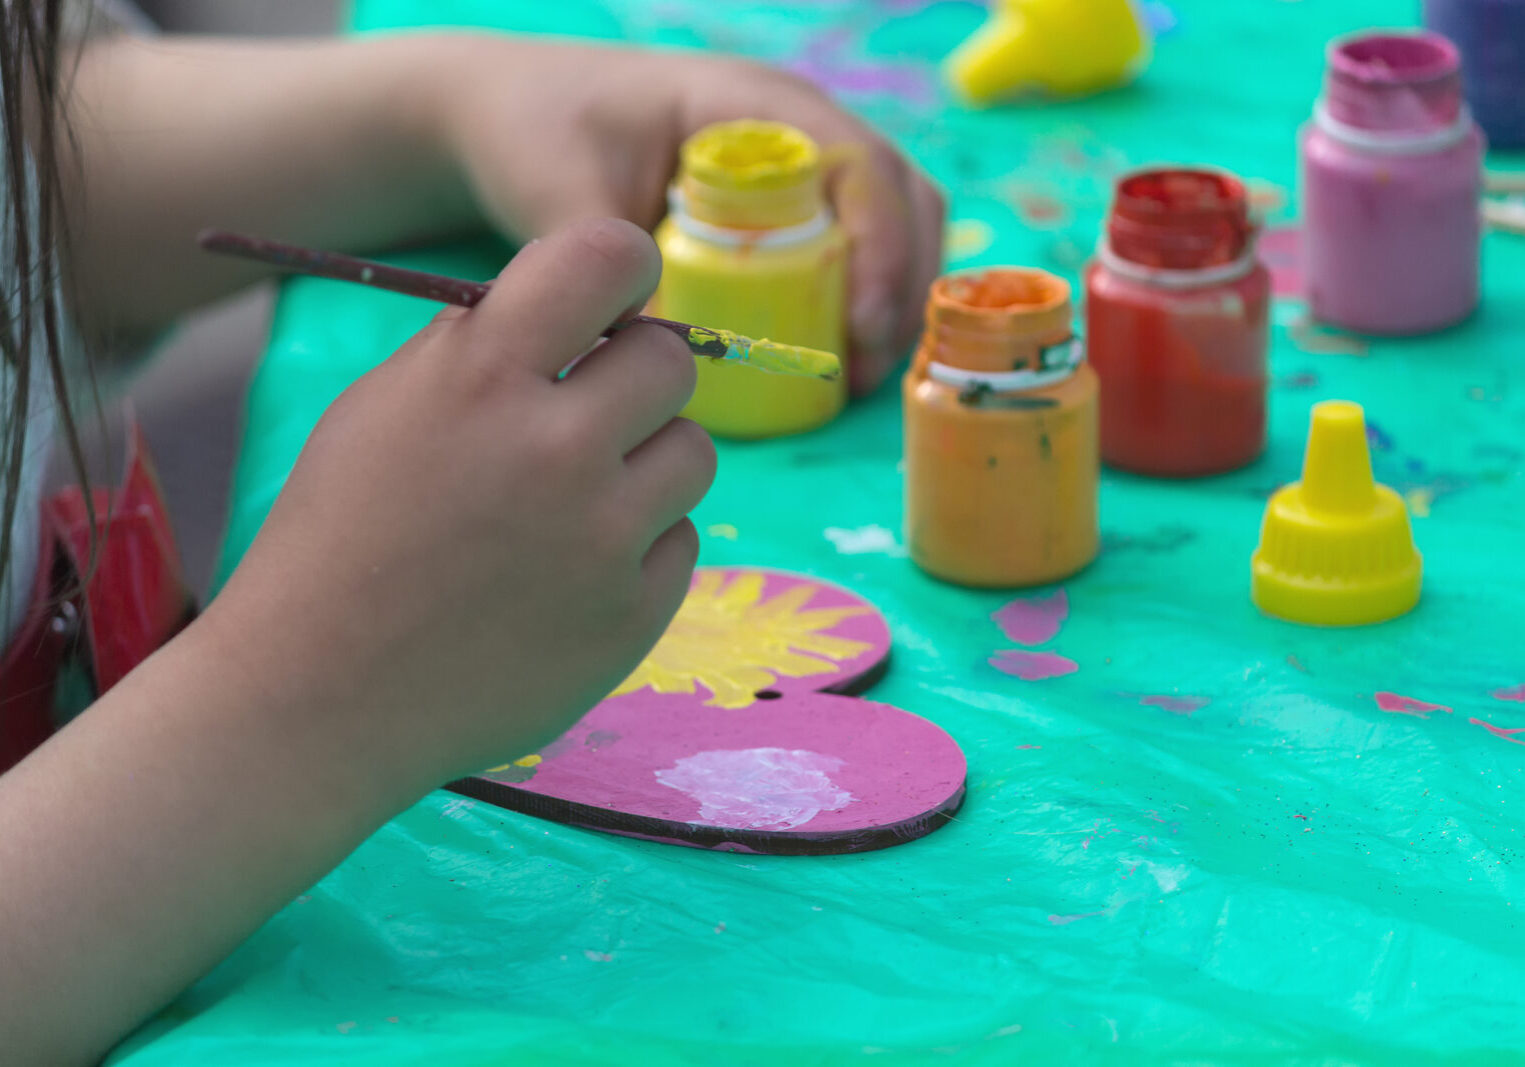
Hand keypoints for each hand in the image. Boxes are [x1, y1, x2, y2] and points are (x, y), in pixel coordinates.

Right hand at [209, 219, 715, 788]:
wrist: (315, 693)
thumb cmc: (340, 537)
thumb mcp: (383, 406)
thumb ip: (483, 346)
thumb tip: (584, 309)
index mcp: (482, 375)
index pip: (609, 256)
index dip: (621, 269)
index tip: (613, 302)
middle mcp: (556, 449)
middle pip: (671, 363)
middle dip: (634, 375)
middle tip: (587, 414)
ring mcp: (602, 541)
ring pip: (693, 452)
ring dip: (644, 462)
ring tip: (574, 500)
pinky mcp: (631, 617)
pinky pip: (680, 541)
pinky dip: (638, 546)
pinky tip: (571, 571)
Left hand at [428, 38, 944, 395]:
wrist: (507, 115)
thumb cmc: (537, 134)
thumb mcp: (564, 199)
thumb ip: (609, 273)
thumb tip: (664, 356)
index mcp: (751, 104)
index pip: (859, 163)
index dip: (880, 246)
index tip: (860, 325)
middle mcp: (792, 125)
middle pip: (901, 195)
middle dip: (902, 284)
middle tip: (862, 369)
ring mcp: (794, 163)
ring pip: (894, 221)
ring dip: (892, 296)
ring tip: (854, 375)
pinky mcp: (782, 205)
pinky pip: (856, 244)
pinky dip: (865, 298)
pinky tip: (835, 356)